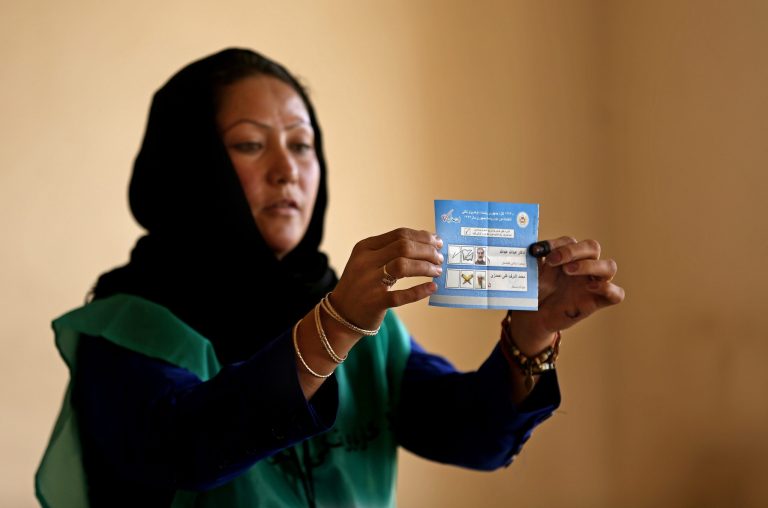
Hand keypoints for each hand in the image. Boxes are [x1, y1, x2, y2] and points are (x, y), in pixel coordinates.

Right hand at [330, 228, 442, 331]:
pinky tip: (432, 287)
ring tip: (437, 271)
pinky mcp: (374, 302)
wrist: (341, 314)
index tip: (437, 242)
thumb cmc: (361, 285)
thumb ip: (391, 251)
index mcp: (365, 247)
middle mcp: (366, 262)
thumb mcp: (368, 262)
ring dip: (425, 267)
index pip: (399, 235)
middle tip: (439, 258)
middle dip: (427, 251)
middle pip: (404, 247)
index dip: (422, 237)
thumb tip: (426, 243)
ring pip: (403, 266)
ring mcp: (369, 282)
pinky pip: (402, 295)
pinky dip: (420, 291)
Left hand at [507, 236, 624, 354]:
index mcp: (569, 256)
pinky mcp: (597, 302)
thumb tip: (530, 247)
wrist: (534, 317)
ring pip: (609, 266)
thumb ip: (533, 260)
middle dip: (573, 250)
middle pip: (593, 247)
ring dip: (590, 265)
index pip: (570, 241)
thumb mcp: (532, 274)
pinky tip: (590, 288)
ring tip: (568, 271)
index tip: (537, 251)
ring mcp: (594, 283)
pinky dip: (609, 289)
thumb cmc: (536, 291)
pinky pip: (617, 294)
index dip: (555, 244)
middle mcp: (585, 266)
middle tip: (553, 260)